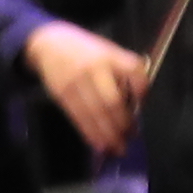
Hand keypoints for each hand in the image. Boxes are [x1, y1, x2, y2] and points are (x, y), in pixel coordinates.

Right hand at [24, 21, 147, 156]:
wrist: (48, 45)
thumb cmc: (84, 50)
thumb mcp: (107, 51)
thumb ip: (122, 71)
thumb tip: (136, 103)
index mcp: (109, 55)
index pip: (133, 72)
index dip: (142, 90)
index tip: (143, 105)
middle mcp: (93, 69)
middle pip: (112, 101)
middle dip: (124, 123)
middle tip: (131, 135)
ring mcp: (76, 83)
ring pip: (95, 114)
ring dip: (108, 134)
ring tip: (118, 147)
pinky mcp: (63, 96)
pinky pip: (79, 118)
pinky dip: (91, 134)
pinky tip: (100, 144)